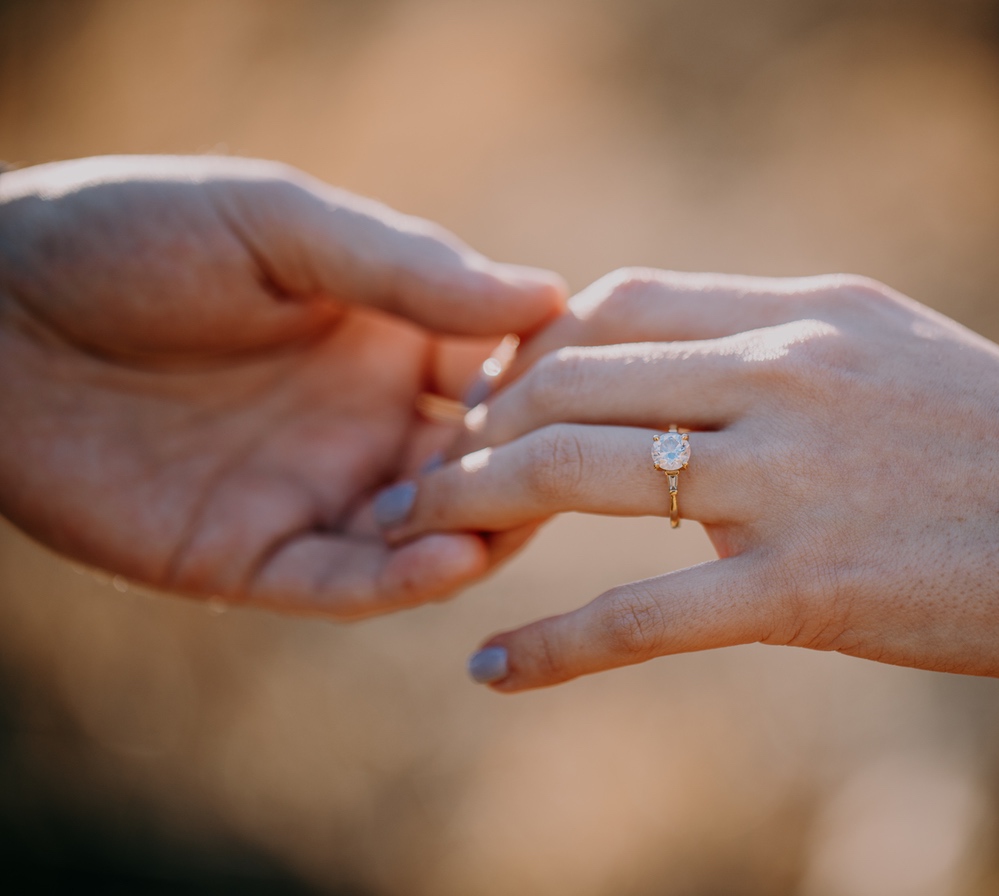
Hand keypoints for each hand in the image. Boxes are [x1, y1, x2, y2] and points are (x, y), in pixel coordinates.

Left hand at [0, 155, 564, 617]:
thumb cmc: (129, 236)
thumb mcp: (278, 225)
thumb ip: (405, 267)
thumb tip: (547, 294)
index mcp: (388, 336)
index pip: (507, 367)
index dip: (556, 376)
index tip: (610, 378)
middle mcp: (368, 421)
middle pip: (490, 458)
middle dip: (535, 463)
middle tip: (581, 463)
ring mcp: (318, 493)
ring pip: (436, 531)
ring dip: (486, 528)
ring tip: (521, 515)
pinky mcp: (255, 557)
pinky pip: (348, 582)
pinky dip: (404, 578)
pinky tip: (450, 553)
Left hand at [388, 269, 998, 690]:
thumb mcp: (891, 352)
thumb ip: (779, 349)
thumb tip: (676, 385)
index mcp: (802, 310)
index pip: (618, 302)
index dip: (531, 348)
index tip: (494, 397)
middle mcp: (782, 374)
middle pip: (571, 378)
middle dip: (474, 425)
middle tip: (423, 471)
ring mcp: (790, 481)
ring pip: (579, 473)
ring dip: (474, 505)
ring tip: (413, 538)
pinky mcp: (808, 591)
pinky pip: (641, 616)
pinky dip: (552, 646)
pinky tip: (492, 672)